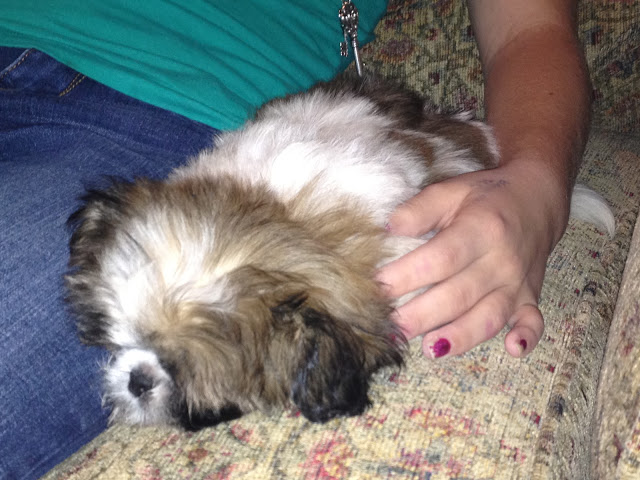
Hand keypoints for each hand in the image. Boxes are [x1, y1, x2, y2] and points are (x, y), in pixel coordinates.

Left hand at [377, 160, 568, 358]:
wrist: (537, 197)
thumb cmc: (485, 197)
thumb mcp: (451, 191)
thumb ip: (419, 209)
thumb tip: (388, 228)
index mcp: (480, 229)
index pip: (439, 259)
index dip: (407, 276)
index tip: (377, 287)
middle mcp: (501, 260)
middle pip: (458, 295)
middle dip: (422, 315)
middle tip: (391, 328)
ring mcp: (518, 283)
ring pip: (489, 316)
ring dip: (460, 336)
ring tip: (430, 349)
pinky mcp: (530, 298)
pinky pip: (533, 322)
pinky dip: (527, 338)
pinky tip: (512, 350)